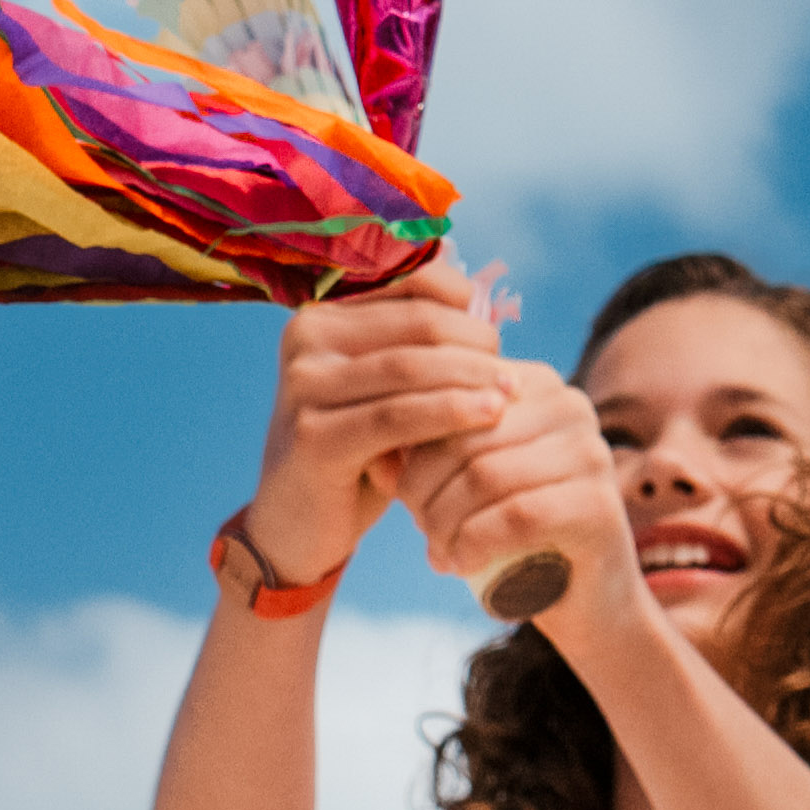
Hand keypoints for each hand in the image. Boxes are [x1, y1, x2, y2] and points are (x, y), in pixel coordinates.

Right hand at [246, 281, 516, 582]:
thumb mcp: (381, 393)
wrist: (296, 524)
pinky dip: (449, 413)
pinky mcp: (313, 435)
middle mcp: (306, 337)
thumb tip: (488, 315)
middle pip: (417, 323)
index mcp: (323, 315)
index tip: (496, 341)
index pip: (412, 284)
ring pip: (409, 367)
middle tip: (513, 377)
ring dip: (470, 378)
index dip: (465, 306)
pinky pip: (396, 416)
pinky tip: (487, 417)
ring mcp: (303, 384)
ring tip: (510, 395)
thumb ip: (417, 353)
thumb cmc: (355, 452)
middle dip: (475, 346)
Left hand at [398, 359, 640, 637]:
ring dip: (444, 521)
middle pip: (464, 437)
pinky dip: (474, 543)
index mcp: (535, 385)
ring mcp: (590, 453)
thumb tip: (373, 453)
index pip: (451, 394)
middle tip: (418, 526)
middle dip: (424, 487)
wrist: (587, 602)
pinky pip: (516, 515)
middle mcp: (570, 406)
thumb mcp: (465, 487)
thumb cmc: (516, 538)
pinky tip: (460, 564)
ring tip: (437, 549)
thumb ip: (423, 460)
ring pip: (484, 476)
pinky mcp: (598, 505)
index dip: (412, 443)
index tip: (401, 489)